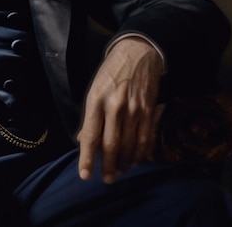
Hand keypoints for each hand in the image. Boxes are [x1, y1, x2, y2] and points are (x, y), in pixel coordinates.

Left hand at [76, 37, 163, 183]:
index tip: (85, 175)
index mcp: (96, 99)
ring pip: (129, 145)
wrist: (138, 53)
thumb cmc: (111, 72)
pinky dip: (139, 153)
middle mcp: (115, 106)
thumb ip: (90, 116)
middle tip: (106, 179)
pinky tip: (134, 161)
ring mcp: (134, 109)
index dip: (87, 158)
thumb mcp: (94, 89)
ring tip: (119, 173)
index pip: (91, 135)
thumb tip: (82, 140)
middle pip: (111, 144)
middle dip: (107, 166)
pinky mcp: (148, 110)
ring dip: (123, 163)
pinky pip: (144, 138)